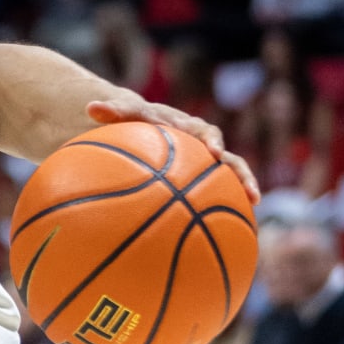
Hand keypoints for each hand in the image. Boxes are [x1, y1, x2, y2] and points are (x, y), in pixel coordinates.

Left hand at [85, 94, 260, 204]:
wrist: (143, 124)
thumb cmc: (133, 121)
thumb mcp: (124, 115)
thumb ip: (113, 112)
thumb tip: (91, 107)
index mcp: (187, 128)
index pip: (203, 131)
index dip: (211, 141)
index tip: (214, 153)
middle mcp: (202, 145)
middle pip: (228, 159)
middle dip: (240, 174)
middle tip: (249, 191)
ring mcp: (204, 164)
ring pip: (228, 179)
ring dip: (242, 192)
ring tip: (252, 210)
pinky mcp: (201, 181)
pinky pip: (215, 196)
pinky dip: (222, 211)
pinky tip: (226, 236)